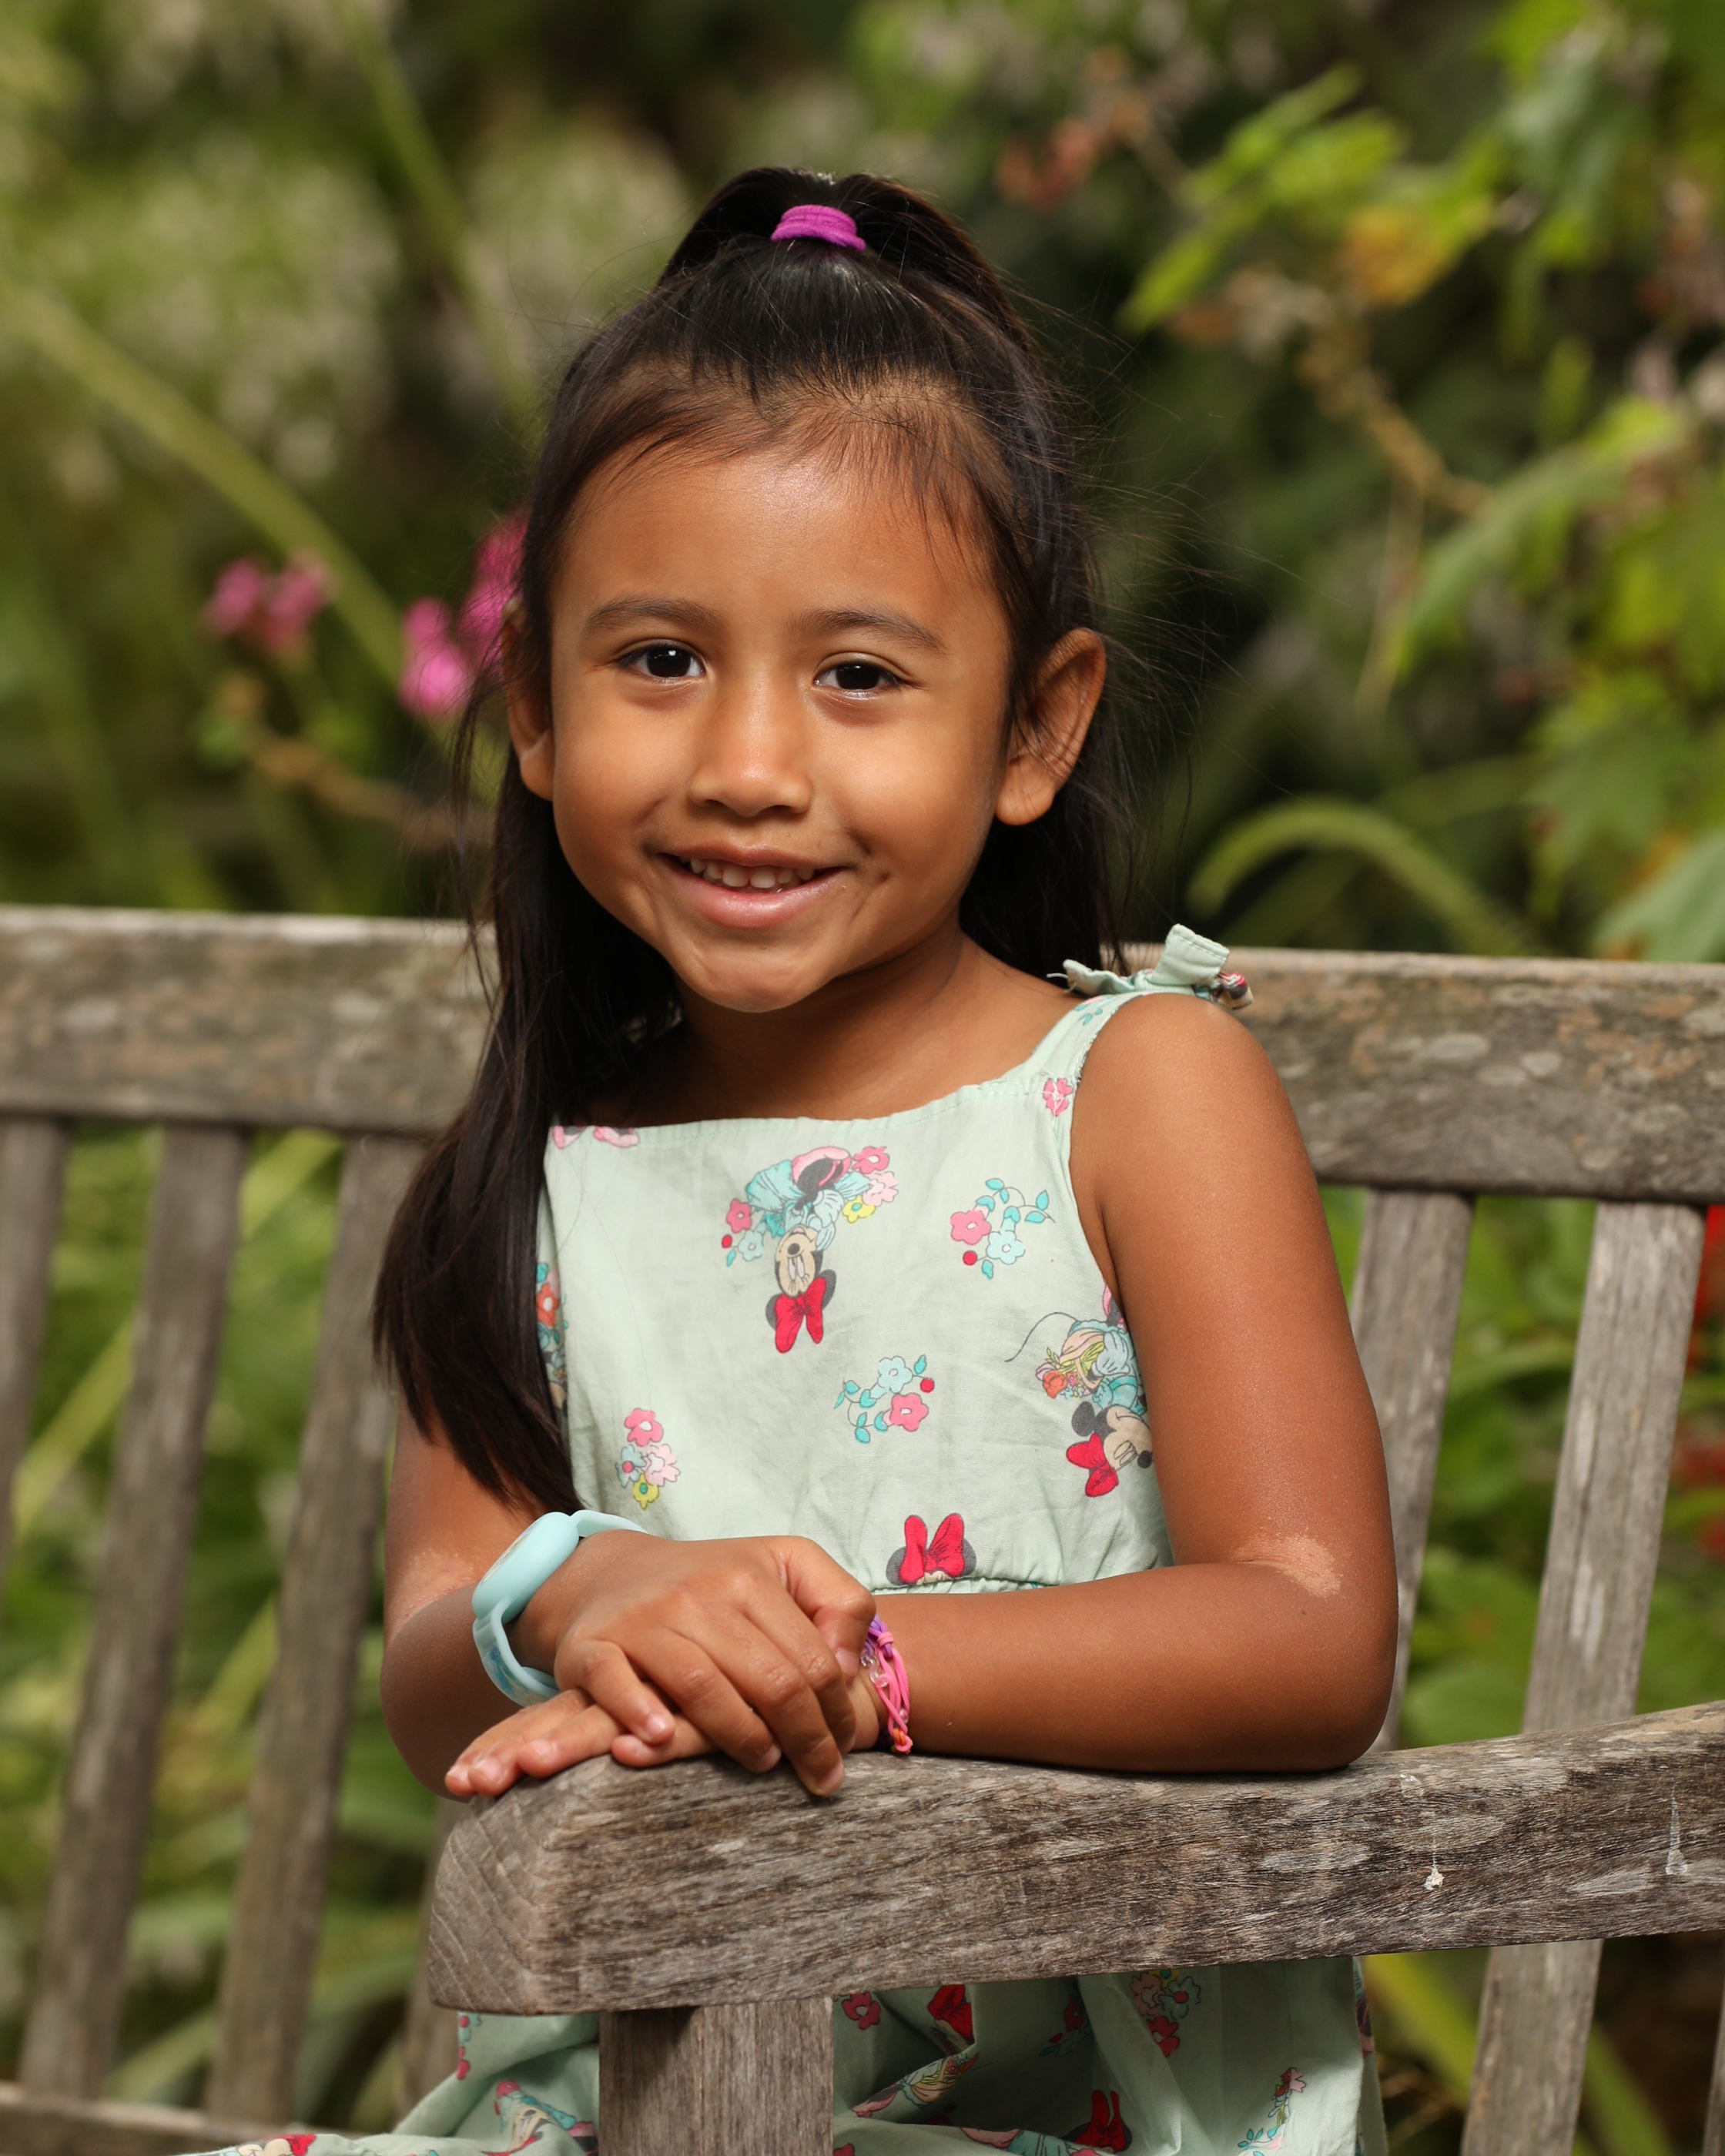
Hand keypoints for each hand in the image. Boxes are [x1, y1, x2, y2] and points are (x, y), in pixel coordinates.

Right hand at [515, 1532, 875, 1795]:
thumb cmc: (713, 1582)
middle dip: (805, 1738)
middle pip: (767, 1679)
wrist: (613, 1574)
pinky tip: (664, 1737)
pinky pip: (614, 1681)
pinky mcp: (594, 1645)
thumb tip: (846, 1666)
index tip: (847, 1744)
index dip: (836, 1709)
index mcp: (747, 1579)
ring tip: (765, 1764)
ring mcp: (643, 1620)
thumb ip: (838, 1601)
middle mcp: (696, 1596)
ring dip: (740, 1735)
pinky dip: (638, 1711)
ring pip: (701, 1684)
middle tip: (823, 1777)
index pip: (810, 1657)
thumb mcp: (786, 1565)